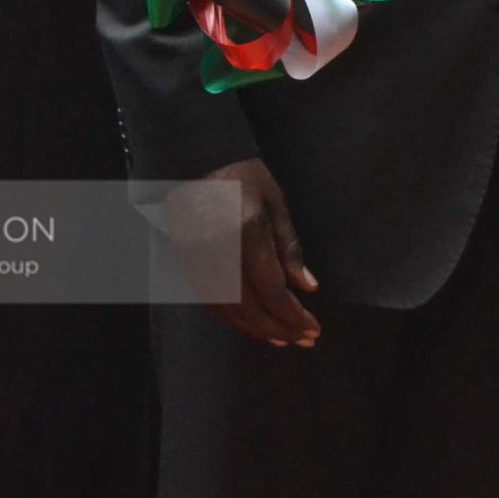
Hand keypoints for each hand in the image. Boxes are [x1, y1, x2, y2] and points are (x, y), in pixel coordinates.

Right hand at [165, 157, 319, 345]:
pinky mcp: (184, 260)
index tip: (314, 328)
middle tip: (303, 339)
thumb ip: (290, 246)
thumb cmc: (241, 175)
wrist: (194, 157)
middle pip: (249, 306)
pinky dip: (232, 317)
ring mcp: (196, 257)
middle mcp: (217, 249)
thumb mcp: (275, 202)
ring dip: (255, 330)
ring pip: (227, 309)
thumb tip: (307, 287)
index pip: (272, 289)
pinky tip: (251, 324)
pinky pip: (209, 299)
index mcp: (245, 230)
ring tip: (281, 339)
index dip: (294, 315)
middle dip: (279, 329)